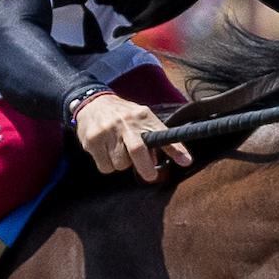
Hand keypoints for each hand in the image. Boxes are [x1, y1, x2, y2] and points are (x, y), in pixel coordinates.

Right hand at [73, 94, 191, 183]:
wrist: (93, 103)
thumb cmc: (125, 117)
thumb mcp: (146, 120)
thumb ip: (164, 140)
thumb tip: (186, 161)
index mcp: (142, 117)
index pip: (162, 135)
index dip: (175, 149)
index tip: (186, 161)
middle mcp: (125, 122)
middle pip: (137, 151)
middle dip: (145, 168)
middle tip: (149, 175)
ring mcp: (107, 131)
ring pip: (120, 165)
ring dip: (121, 165)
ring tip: (118, 151)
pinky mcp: (92, 141)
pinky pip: (105, 167)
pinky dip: (107, 165)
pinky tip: (106, 152)